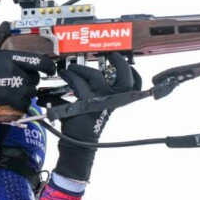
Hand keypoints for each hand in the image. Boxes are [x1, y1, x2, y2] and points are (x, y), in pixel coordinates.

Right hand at [0, 21, 55, 110]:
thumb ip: (0, 34)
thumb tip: (6, 24)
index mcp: (12, 56)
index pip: (40, 62)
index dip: (49, 67)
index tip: (51, 70)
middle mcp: (15, 70)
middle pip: (35, 79)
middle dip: (31, 81)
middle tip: (20, 82)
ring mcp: (12, 85)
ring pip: (31, 92)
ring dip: (27, 94)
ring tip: (16, 92)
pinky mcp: (7, 98)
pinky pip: (24, 104)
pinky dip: (22, 105)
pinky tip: (16, 103)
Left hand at [50, 52, 140, 181]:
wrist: (78, 143)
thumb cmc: (86, 124)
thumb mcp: (98, 107)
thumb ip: (100, 93)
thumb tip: (92, 74)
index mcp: (117, 101)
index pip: (134, 86)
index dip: (134, 73)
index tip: (125, 61)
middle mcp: (112, 101)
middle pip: (124, 79)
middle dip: (119, 63)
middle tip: (110, 55)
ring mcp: (100, 101)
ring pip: (95, 75)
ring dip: (81, 69)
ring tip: (71, 68)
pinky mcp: (86, 102)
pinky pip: (78, 82)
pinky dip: (70, 76)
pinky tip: (66, 75)